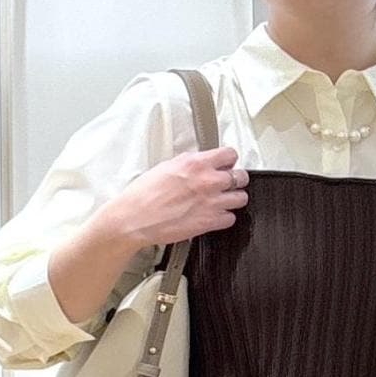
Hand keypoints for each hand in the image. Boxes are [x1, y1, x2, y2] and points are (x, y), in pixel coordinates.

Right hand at [108, 145, 248, 248]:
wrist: (135, 218)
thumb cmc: (144, 194)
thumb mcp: (167, 166)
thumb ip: (190, 164)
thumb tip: (201, 163)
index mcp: (196, 163)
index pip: (230, 154)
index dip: (229, 160)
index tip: (227, 164)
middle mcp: (207, 181)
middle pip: (241, 176)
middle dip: (236, 179)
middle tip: (229, 183)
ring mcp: (211, 202)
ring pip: (241, 198)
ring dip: (234, 199)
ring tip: (224, 200)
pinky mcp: (210, 222)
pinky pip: (231, 218)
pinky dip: (225, 218)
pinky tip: (215, 215)